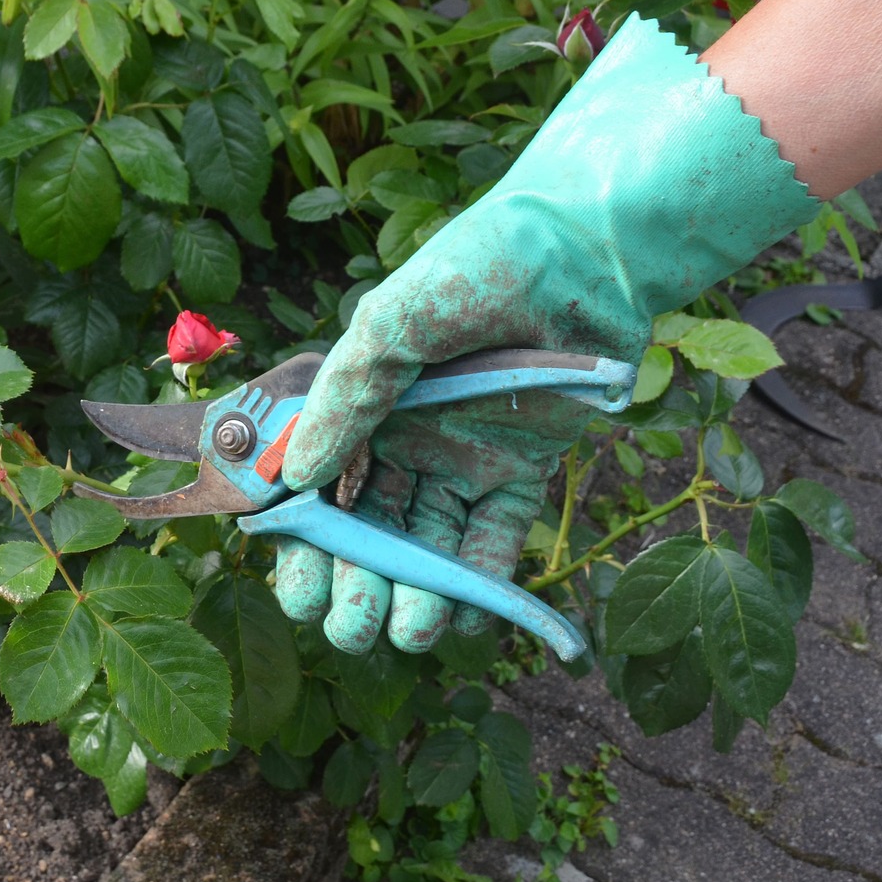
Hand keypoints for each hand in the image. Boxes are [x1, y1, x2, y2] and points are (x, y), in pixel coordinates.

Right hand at [276, 15, 817, 653]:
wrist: (583, 252)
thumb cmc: (473, 272)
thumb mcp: (390, 326)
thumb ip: (345, 400)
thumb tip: (298, 477)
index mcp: (358, 408)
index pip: (317, 493)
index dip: (304, 547)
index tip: (299, 588)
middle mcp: (404, 441)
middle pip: (368, 532)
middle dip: (354, 585)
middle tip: (351, 624)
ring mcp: (462, 458)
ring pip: (425, 546)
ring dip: (412, 594)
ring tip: (407, 629)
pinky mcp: (521, 470)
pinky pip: (493, 541)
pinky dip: (478, 586)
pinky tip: (459, 618)